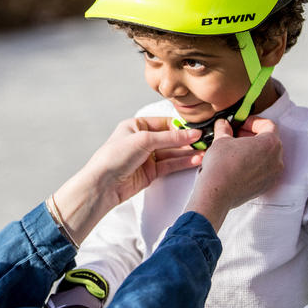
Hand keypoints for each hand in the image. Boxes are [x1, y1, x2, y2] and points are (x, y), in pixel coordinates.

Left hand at [83, 117, 205, 204]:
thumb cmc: (113, 157)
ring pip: (172, 153)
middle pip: (170, 139)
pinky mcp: (150, 172)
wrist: (103, 184)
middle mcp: (142, 141)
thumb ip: (170, 138)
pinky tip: (195, 160)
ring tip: (204, 152)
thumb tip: (191, 134)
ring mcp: (146, 157)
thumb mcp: (143, 140)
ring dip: (188, 153)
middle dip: (187, 141)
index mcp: (136, 126)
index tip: (196, 130)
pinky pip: (170, 165)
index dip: (181, 127)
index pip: (164, 123)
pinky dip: (183, 163)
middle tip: (204, 141)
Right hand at [185, 117, 282, 229]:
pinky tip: (238, 165)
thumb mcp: (221, 140)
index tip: (241, 123)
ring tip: (236, 151)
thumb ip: (224, 129)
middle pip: (270, 141)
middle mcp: (276, 159)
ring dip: (254, 151)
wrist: (217, 192)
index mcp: (269, 143)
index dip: (253, 122)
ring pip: (268, 156)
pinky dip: (255, 165)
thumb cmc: (221, 165)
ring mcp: (273, 174)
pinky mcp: (266, 186)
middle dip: (253, 136)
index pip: (268, 125)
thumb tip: (223, 124)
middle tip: (236, 135)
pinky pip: (264, 170)